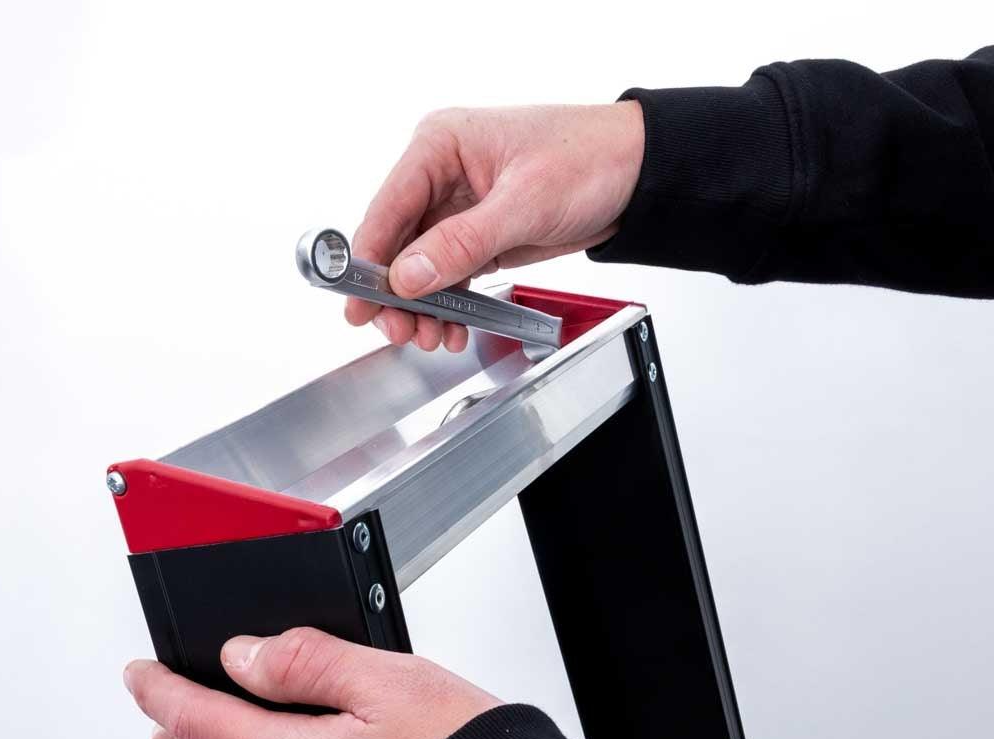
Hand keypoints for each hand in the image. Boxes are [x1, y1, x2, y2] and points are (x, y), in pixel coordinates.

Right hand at [348, 101, 643, 351]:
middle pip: (397, 245)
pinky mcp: (477, 235)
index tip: (359, 301)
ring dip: (421, 307)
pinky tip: (450, 327)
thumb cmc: (589, 159)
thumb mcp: (523, 203)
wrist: (637, 175)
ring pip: (419, 267)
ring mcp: (457, 208)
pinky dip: (446, 305)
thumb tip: (410, 275)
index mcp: (440, 145)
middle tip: (398, 330)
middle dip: (395, 294)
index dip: (369, 260)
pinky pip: (447, 276)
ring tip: (429, 336)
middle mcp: (441, 175)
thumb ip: (462, 243)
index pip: (388, 208)